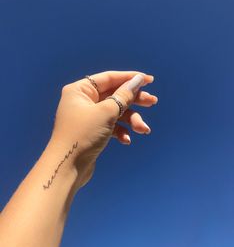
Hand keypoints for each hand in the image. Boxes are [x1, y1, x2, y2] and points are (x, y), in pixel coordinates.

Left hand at [50, 70, 157, 186]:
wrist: (67, 168)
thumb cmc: (83, 135)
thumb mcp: (106, 112)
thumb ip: (124, 95)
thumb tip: (137, 80)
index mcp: (80, 90)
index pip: (109, 78)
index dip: (130, 78)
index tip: (149, 80)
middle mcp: (83, 101)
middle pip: (114, 95)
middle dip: (134, 100)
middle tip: (153, 102)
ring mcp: (88, 118)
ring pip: (115, 113)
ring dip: (131, 120)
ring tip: (143, 130)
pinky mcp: (92, 132)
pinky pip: (111, 126)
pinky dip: (120, 131)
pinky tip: (126, 140)